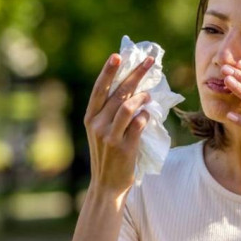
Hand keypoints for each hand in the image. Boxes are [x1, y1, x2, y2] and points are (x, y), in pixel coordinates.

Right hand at [83, 53, 154, 192]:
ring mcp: (110, 136)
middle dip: (136, 74)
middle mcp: (97, 124)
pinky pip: (138, 124)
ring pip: (128, 107)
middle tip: (150, 62)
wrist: (107, 185)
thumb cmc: (108, 155)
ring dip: (142, 97)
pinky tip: (148, 115)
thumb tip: (132, 88)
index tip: (118, 55)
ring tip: (149, 95)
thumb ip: (111, 113)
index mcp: (90, 118)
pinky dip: (145, 116)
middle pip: (118, 93)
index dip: (108, 71)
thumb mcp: (102, 132)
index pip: (99, 89)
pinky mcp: (124, 147)